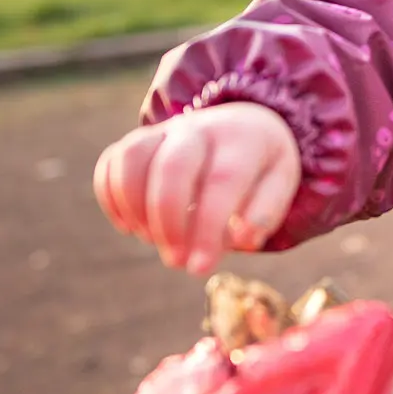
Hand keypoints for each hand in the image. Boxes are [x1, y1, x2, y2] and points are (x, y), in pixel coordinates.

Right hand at [94, 102, 300, 273]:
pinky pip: (112, 162)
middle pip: (172, 166)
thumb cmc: (260, 167)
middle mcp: (200, 128)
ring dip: (134, 207)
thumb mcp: (281, 184)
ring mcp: (165, 131)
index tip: (199, 268)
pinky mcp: (140, 140)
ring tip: (153, 241)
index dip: (206, 227)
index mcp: (242, 140)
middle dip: (167, 221)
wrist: (244, 125)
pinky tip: (131, 226)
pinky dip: (111, 197)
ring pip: (132, 157)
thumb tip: (244, 239)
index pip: (221, 180)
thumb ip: (265, 212)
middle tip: (176, 261)